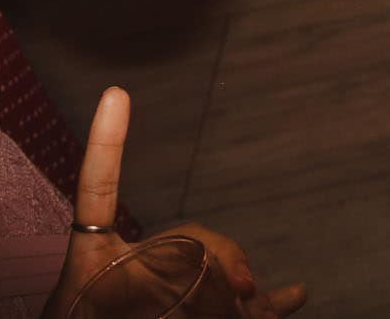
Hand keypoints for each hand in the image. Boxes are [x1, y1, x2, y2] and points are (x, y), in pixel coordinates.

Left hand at [43, 88, 307, 318]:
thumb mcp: (92, 309)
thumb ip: (145, 289)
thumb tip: (230, 288)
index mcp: (93, 263)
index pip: (99, 191)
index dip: (107, 144)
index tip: (117, 92)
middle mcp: (135, 270)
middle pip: (189, 239)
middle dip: (218, 260)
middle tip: (236, 292)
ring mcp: (173, 297)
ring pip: (222, 273)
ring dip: (243, 292)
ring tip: (252, 307)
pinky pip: (242, 310)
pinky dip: (270, 304)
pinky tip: (297, 294)